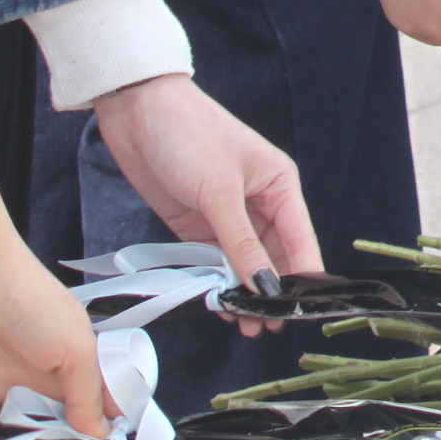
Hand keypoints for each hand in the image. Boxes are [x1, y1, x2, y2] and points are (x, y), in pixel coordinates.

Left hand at [0, 170, 109, 422]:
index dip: (108, 429)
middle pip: (72, 426)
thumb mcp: (74, 347)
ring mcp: (22, 392)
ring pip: (36, 433)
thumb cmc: (33, 305)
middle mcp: (57, 382)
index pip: (107, 406)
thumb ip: (87, 392)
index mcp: (87, 366)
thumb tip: (100, 431)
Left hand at [90, 76, 319, 329]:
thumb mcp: (219, 191)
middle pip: (273, 256)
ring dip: (243, 292)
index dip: (303, 276)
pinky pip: (212, 260)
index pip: (300, 239)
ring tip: (245, 326)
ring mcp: (226, 214)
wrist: (137, 111)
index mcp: (279, 185)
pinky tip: (217, 304)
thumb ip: (241, 242)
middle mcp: (259, 202)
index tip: (303, 312)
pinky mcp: (195, 222)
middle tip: (267, 328)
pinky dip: (215, 282)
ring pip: (242, 263)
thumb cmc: (190, 135)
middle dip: (271, 291)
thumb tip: (265, 286)